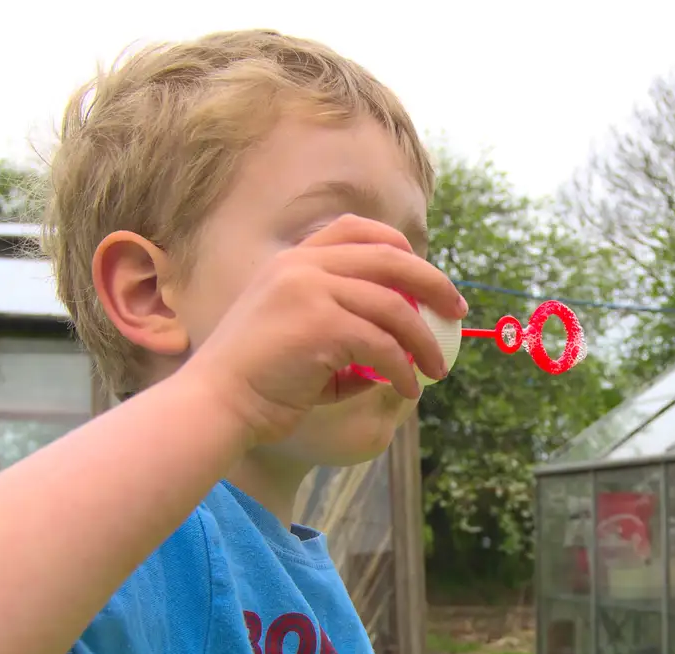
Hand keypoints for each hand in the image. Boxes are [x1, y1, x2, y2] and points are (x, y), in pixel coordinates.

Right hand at [183, 215, 465, 444]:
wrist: (217, 403)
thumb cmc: (257, 380)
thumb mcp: (298, 333)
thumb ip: (341, 321)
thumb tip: (401, 334)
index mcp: (293, 261)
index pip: (356, 229)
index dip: (399, 246)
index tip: (426, 276)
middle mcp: (302, 266)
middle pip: (390, 258)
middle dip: (433, 284)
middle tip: (458, 312)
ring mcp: (310, 291)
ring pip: (394, 306)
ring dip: (424, 342)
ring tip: (437, 370)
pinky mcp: (321, 326)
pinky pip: (383, 345)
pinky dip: (403, 369)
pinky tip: (409, 388)